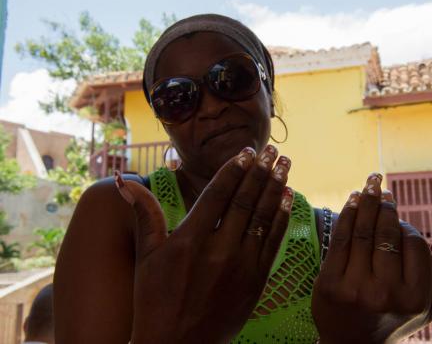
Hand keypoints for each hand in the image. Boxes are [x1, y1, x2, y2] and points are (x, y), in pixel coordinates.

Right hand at [115, 145, 292, 343]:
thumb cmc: (155, 300)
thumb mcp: (147, 256)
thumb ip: (145, 214)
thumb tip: (125, 182)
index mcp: (190, 239)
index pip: (218, 194)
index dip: (235, 169)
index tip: (248, 151)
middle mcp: (219, 249)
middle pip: (245, 201)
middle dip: (261, 172)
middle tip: (273, 150)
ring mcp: (241, 266)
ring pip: (262, 218)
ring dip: (275, 189)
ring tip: (285, 166)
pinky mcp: (256, 282)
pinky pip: (272, 242)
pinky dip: (281, 219)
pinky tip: (287, 199)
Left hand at [312, 173, 431, 343]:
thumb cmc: (391, 322)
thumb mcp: (425, 312)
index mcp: (414, 299)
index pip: (415, 245)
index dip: (408, 226)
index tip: (400, 216)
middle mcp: (386, 293)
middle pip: (387, 234)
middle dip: (385, 206)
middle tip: (381, 188)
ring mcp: (355, 288)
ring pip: (364, 232)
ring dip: (365, 202)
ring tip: (368, 186)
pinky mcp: (330, 283)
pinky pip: (341, 239)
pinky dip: (347, 215)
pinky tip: (352, 201)